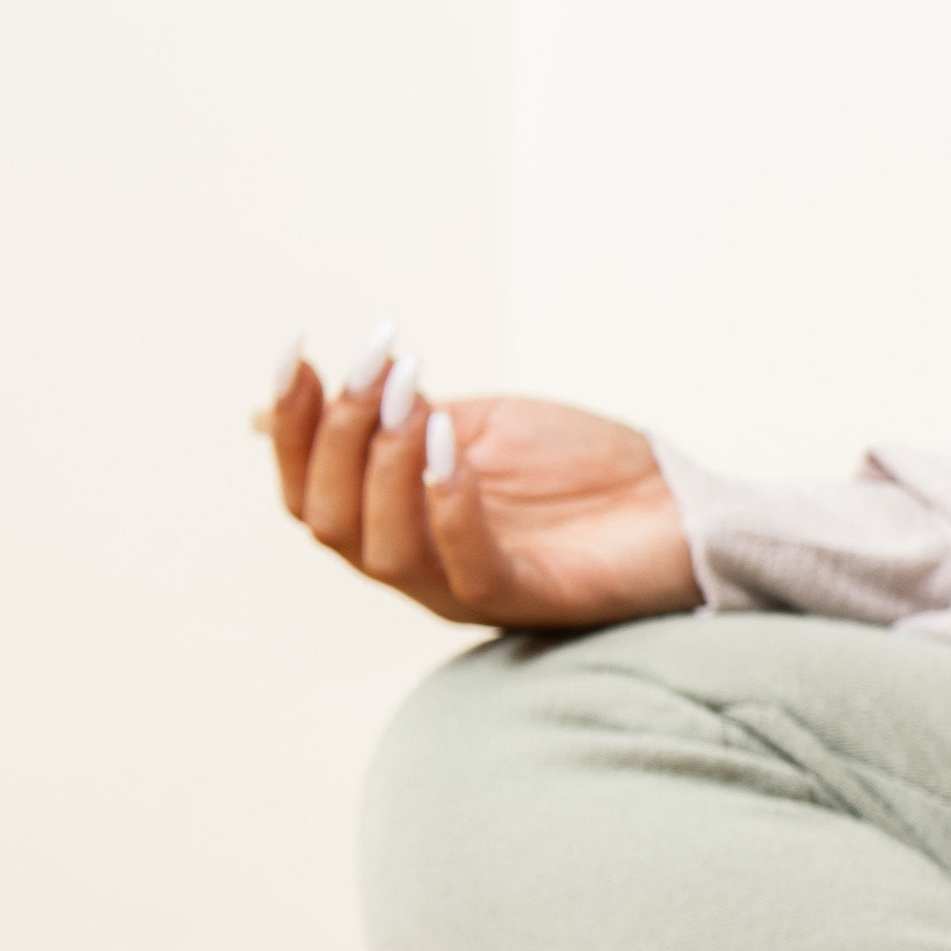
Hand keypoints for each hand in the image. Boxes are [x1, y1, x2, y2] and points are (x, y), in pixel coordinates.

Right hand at [259, 333, 694, 629]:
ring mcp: (467, 588)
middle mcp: (417, 564)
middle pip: (329, 520)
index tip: (299, 352)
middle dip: (338, 435)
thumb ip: (388, 420)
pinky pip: (465, 566)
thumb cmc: (581, 467)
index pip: (310, 488)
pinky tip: (452, 449)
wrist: (682, 504)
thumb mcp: (472, 425)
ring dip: (384, 464)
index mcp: (394, 523)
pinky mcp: (527, 598)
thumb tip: (267, 411)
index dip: (292, 425)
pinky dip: (447, 506)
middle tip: (378, 366)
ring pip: (379, 548)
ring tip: (412, 400)